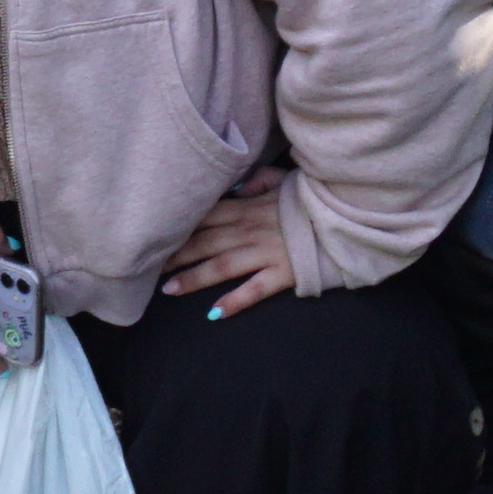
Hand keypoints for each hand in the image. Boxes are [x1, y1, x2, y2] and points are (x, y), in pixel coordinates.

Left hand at [160, 174, 299, 318]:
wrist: (344, 216)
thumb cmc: (311, 199)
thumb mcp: (282, 179)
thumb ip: (258, 181)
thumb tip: (237, 188)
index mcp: (247, 207)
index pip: (205, 217)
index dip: (179, 229)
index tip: (157, 238)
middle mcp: (250, 229)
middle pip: (204, 242)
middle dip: (175, 256)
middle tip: (148, 268)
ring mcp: (265, 252)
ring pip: (221, 267)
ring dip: (193, 278)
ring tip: (169, 290)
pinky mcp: (283, 273)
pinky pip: (254, 290)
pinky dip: (234, 302)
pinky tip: (214, 314)